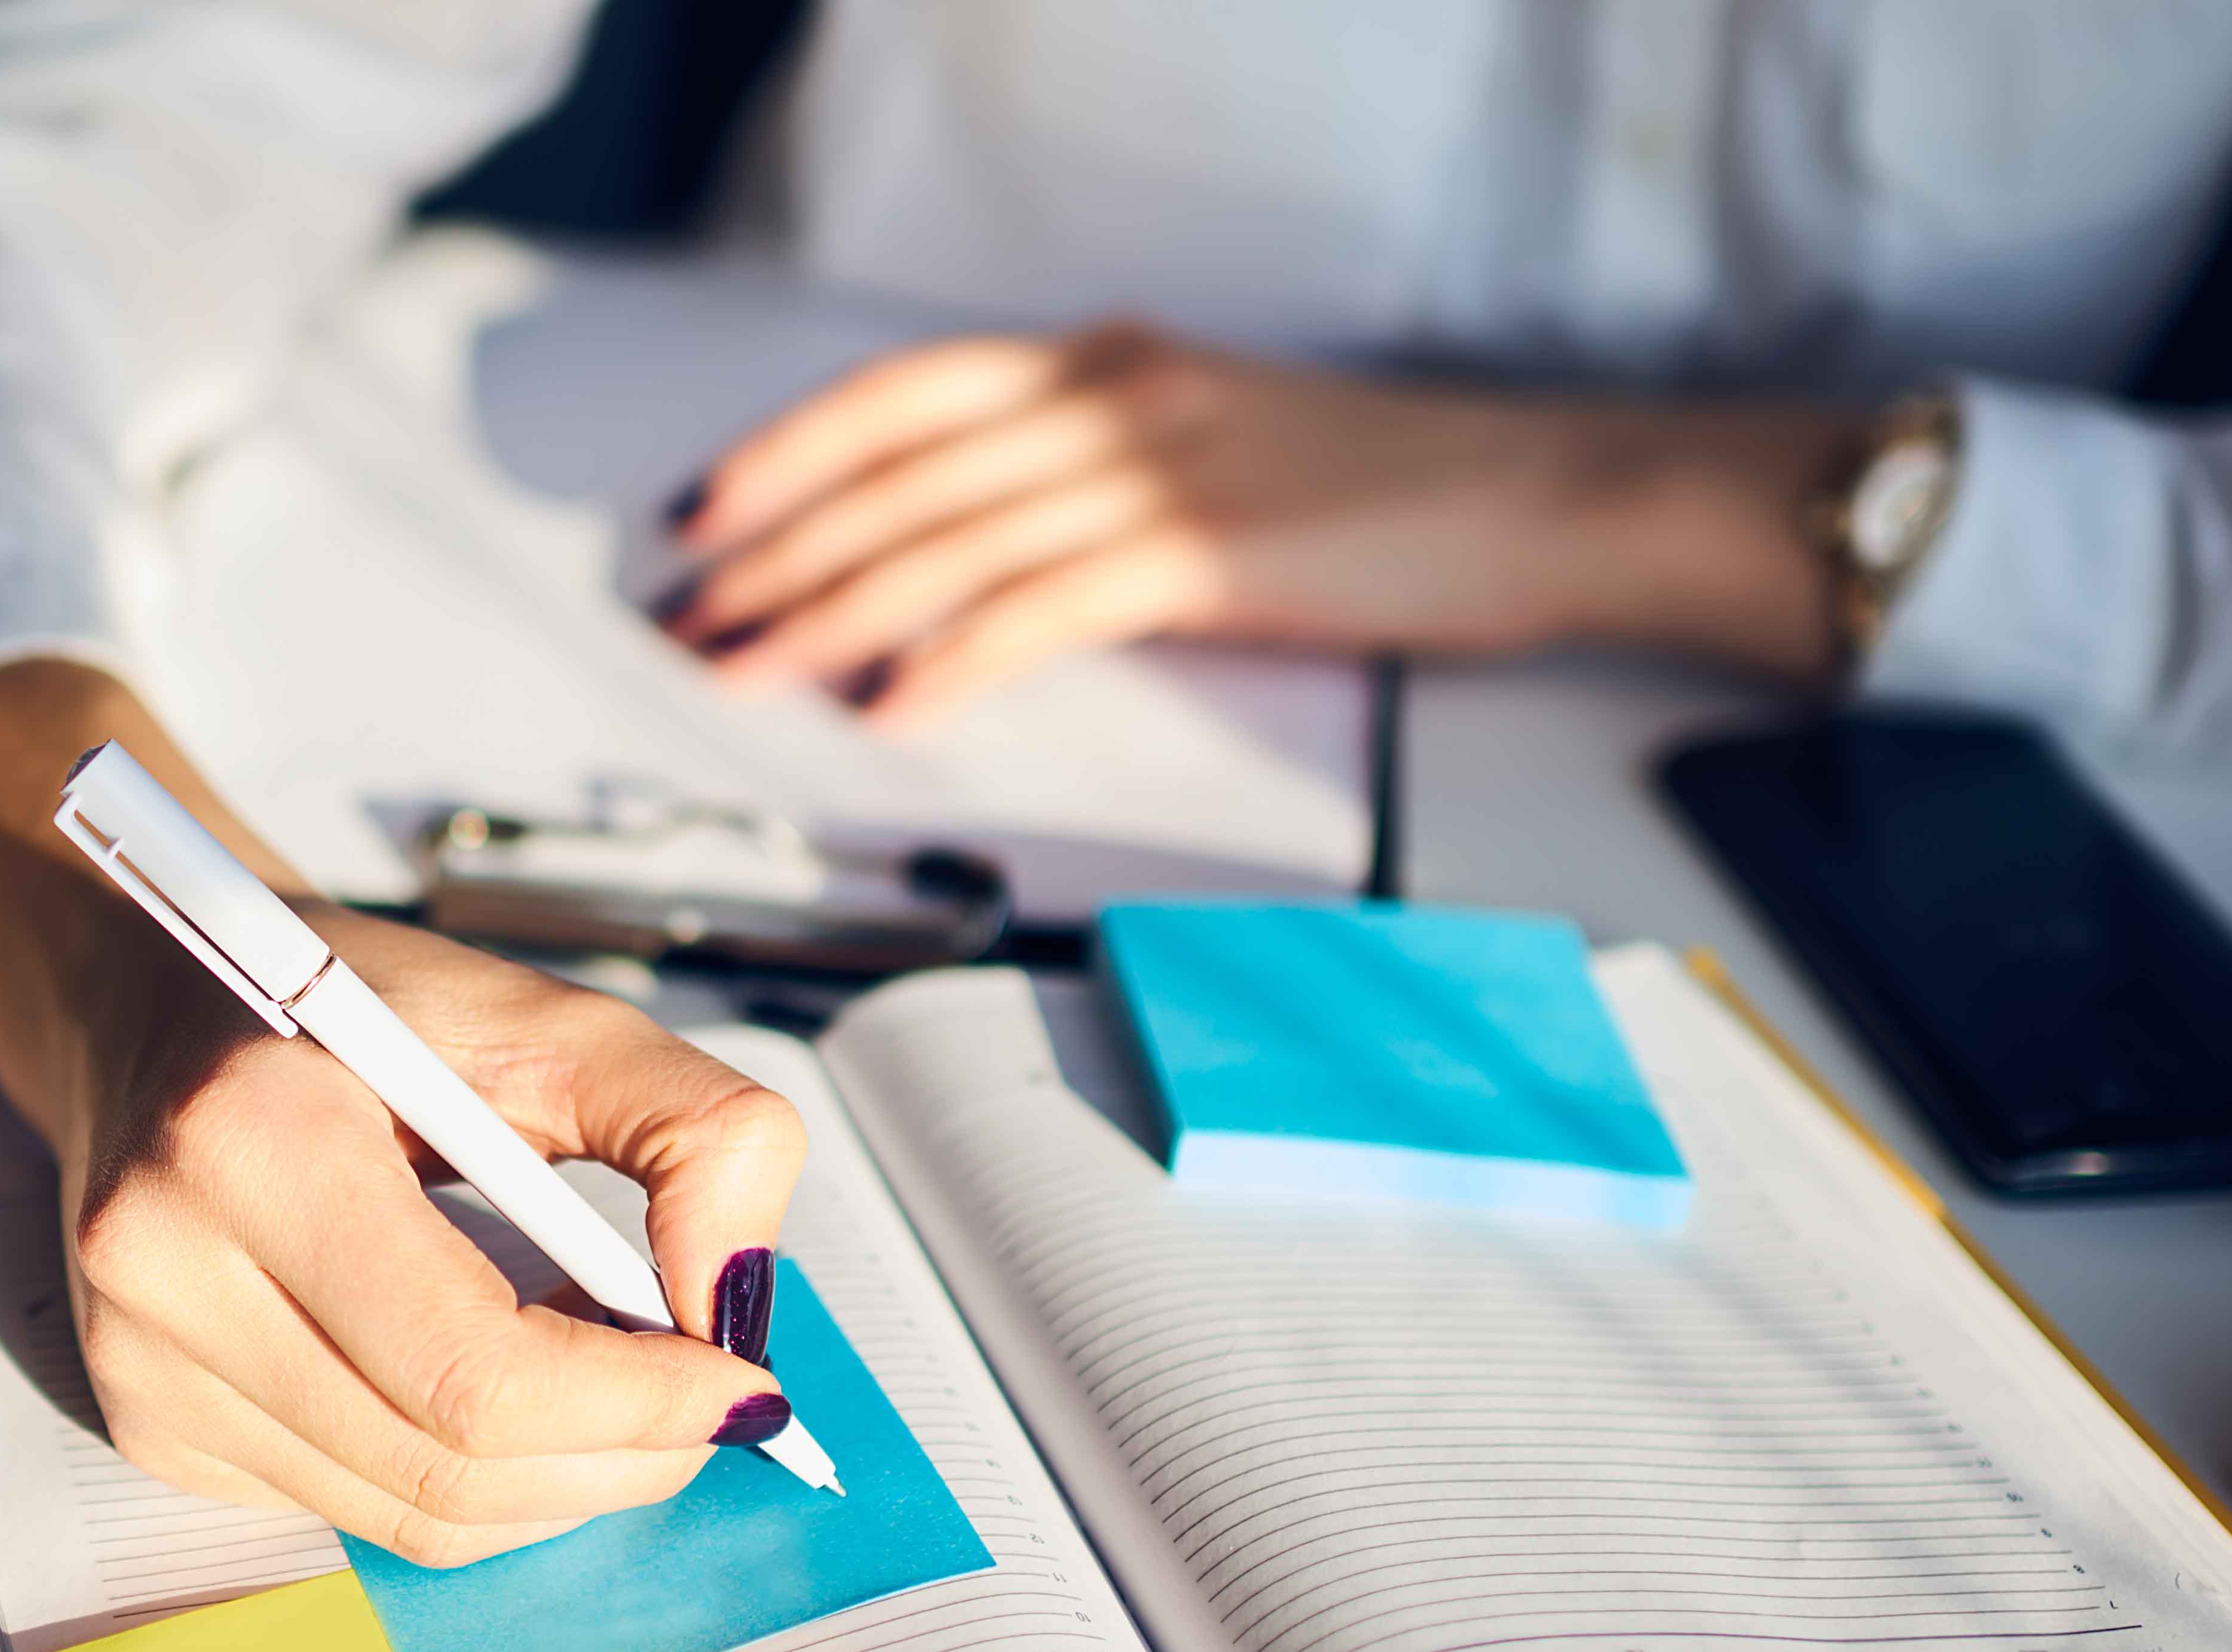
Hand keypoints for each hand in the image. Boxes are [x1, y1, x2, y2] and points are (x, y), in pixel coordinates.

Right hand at [0, 661, 806, 1565]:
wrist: (148, 1004)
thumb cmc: (342, 1005)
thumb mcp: (540, 1014)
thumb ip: (689, 1128)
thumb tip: (738, 1300)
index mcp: (250, 1143)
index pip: (476, 1373)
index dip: (637, 1405)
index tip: (745, 1386)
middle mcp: (167, 1273)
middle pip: (452, 1469)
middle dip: (620, 1459)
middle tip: (708, 1406)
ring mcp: (143, 1368)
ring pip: (411, 1517)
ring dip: (555, 1481)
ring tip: (615, 1389)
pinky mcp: (150, 1424)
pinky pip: (354, 1507)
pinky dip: (464, 1476)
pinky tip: (491, 1384)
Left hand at [652, 322, 1861, 725]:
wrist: (1545, 492)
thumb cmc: (1390, 492)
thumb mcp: (1215, 449)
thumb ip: (1099, 478)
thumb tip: (987, 545)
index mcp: (1108, 367)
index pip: (899, 398)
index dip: (783, 452)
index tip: (698, 511)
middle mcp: (1115, 399)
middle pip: (895, 472)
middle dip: (770, 550)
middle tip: (685, 616)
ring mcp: (1161, 471)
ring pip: (946, 537)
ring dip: (827, 609)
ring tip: (746, 664)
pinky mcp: (1209, 552)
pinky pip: (1046, 603)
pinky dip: (955, 654)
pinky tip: (891, 703)